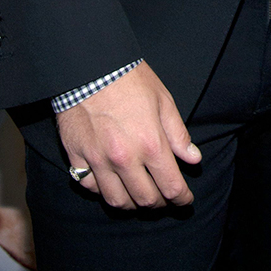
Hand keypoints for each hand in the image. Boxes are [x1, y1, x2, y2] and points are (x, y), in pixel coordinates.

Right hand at [56, 61, 201, 209]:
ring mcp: (98, 161)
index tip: (185, 200)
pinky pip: (90, 188)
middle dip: (160, 204)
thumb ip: (178, 134)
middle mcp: (124, 158)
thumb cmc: (130, 80)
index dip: (181, 198)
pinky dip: (103, 191)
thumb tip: (193, 159)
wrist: (91, 66)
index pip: (171, 187)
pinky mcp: (77, 158)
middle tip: (165, 198)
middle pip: (145, 200)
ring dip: (132, 204)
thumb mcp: (163, 101)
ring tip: (140, 195)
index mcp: (150, 144)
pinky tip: (112, 183)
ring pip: (117, 201)